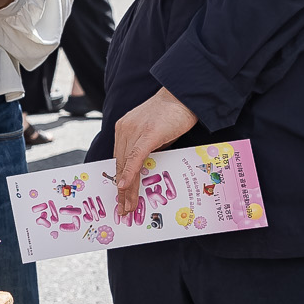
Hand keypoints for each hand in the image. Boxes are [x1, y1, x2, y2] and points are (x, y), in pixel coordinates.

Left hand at [111, 88, 198, 217]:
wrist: (183, 94)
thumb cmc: (173, 114)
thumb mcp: (156, 134)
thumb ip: (148, 150)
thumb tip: (147, 170)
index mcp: (124, 129)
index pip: (119, 160)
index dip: (119, 180)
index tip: (120, 197)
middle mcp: (124, 130)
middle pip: (119, 165)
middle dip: (121, 190)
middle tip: (122, 209)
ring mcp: (134, 131)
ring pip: (126, 165)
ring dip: (127, 189)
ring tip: (127, 206)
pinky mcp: (147, 134)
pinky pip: (135, 158)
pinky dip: (129, 173)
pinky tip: (125, 187)